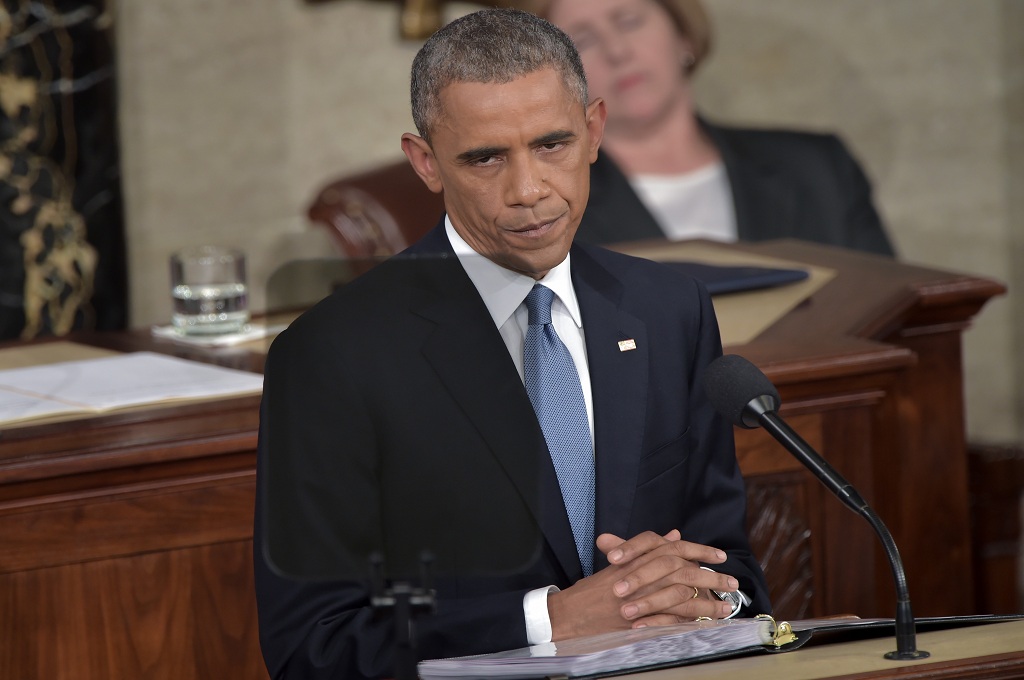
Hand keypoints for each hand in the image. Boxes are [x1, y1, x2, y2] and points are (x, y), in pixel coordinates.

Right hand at [547, 530, 737, 639]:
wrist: (570, 613)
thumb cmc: (594, 590)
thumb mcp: (621, 563)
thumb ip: (649, 548)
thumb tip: (675, 535)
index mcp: (636, 557)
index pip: (673, 548)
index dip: (699, 551)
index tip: (719, 557)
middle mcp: (639, 574)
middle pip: (683, 570)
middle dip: (711, 577)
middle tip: (732, 583)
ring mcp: (639, 597)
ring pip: (682, 595)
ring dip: (708, 602)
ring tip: (727, 607)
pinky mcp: (639, 619)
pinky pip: (671, 619)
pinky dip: (691, 621)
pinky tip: (707, 624)